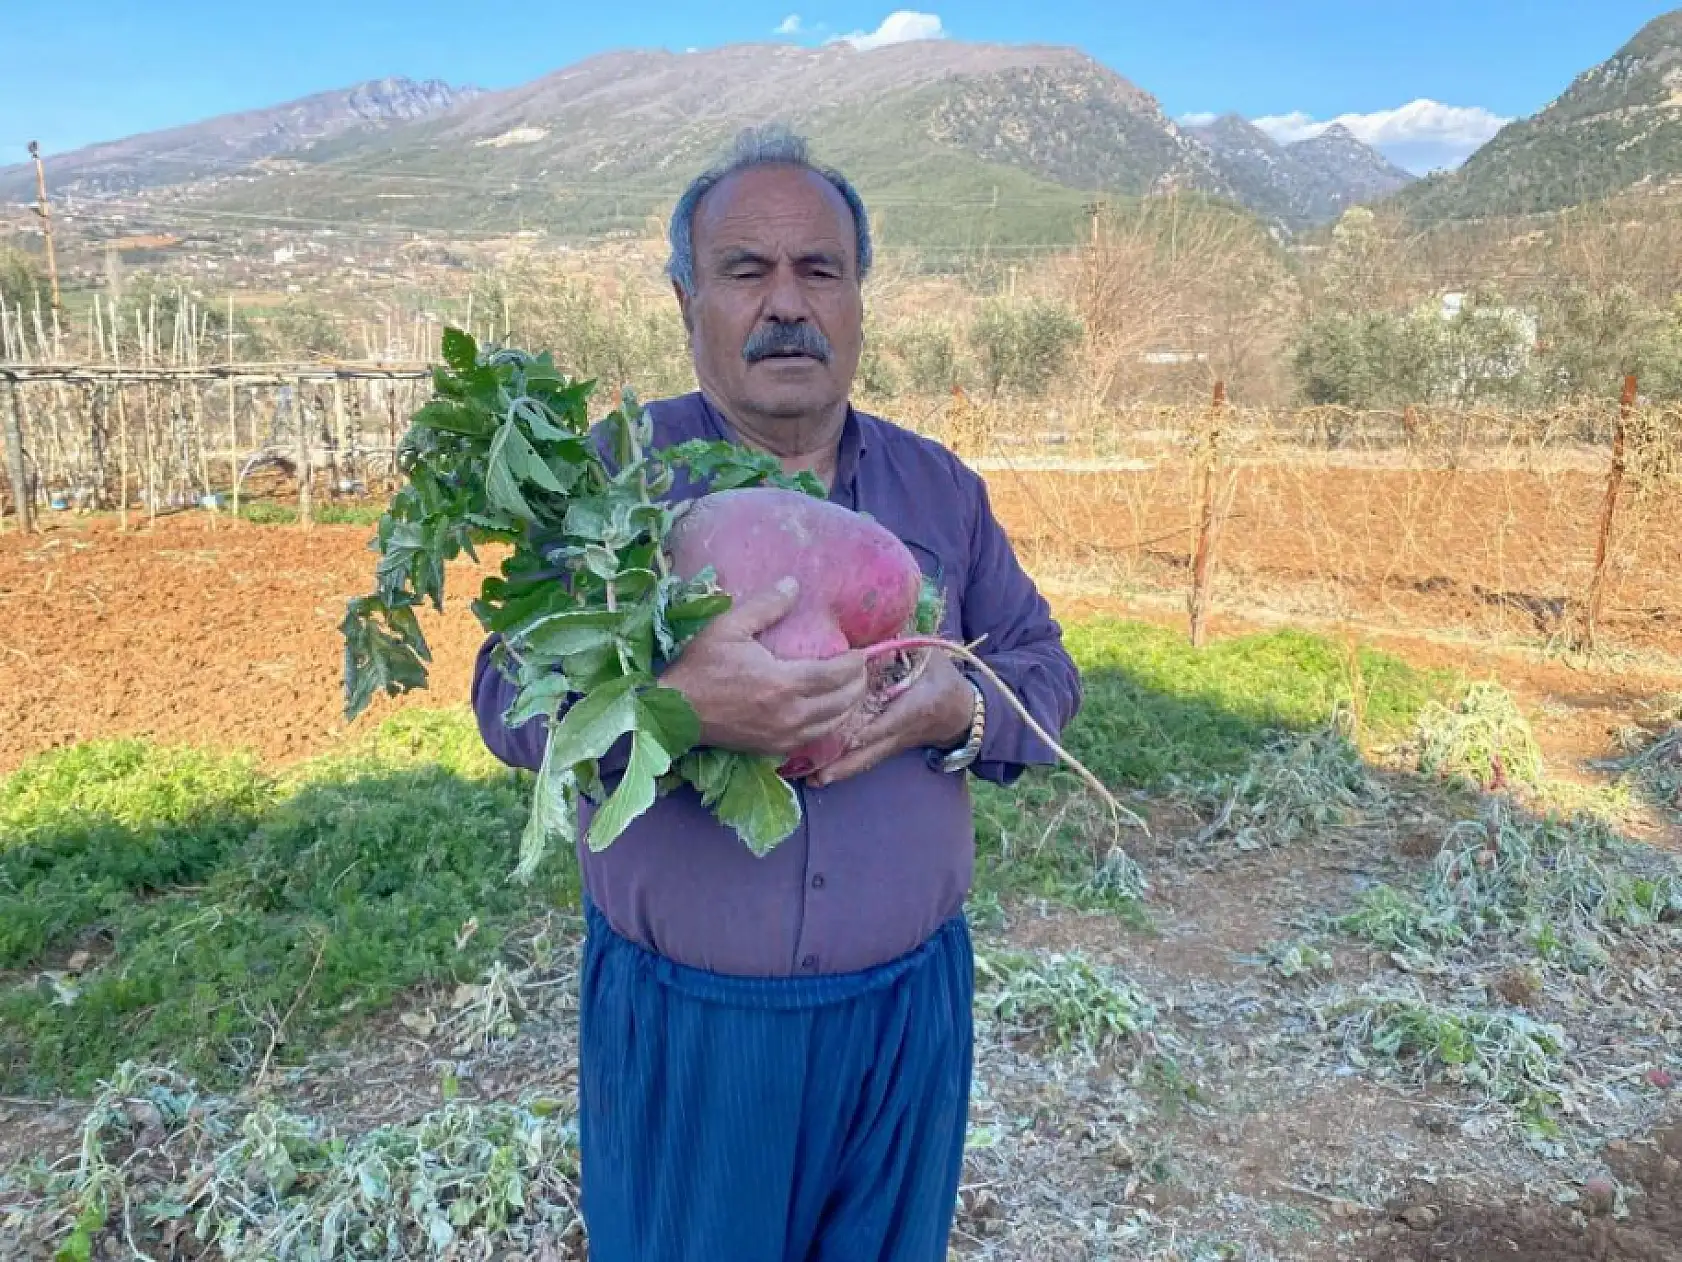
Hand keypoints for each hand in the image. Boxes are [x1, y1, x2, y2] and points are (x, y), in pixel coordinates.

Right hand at [662, 577, 869, 757]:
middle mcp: (790, 714)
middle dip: (858, 684)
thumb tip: (793, 584)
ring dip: (848, 706)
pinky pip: (813, 739)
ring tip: (852, 689)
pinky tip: (829, 713)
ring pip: (832, 725)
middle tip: (861, 669)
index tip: (860, 652)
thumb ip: (765, 607)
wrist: (675, 713)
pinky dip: (829, 725)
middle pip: (842, 702)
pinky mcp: (773, 749)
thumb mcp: (729, 628)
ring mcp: (783, 735)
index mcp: (783, 683)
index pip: (835, 675)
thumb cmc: (700, 668)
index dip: (854, 664)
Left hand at [807, 652, 974, 786]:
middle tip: (815, 775)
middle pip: (870, 751)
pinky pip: (866, 759)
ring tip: (812, 780)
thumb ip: (902, 643)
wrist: (962, 712)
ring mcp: (894, 743)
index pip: (886, 722)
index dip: (863, 730)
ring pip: (866, 760)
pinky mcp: (889, 748)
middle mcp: (901, 730)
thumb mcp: (929, 655)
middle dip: (844, 763)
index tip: (839, 736)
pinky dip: (846, 767)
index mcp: (914, 706)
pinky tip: (821, 775)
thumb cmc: (942, 677)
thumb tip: (871, 627)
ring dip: (840, 770)